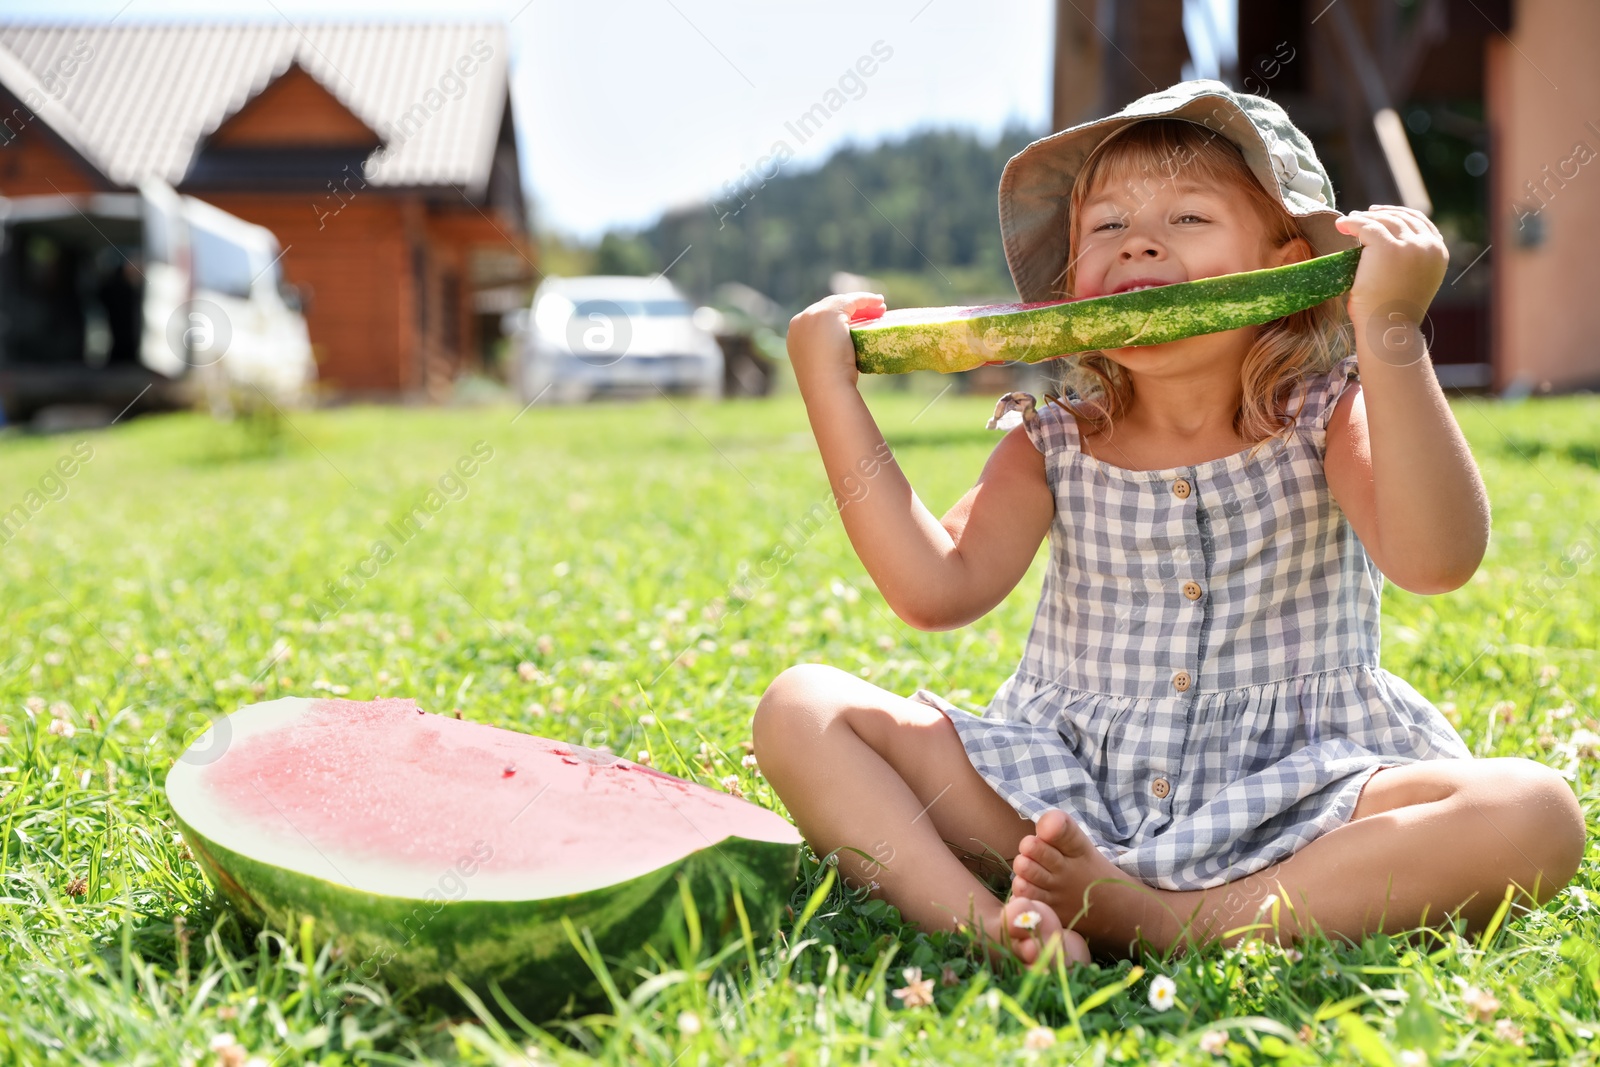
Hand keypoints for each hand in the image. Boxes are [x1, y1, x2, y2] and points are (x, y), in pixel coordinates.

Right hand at [787, 292, 883, 393]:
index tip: (858, 323)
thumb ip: (827, 355)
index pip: (819, 318)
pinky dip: (866, 299)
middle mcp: (801, 321)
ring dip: (862, 303)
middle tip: (873, 315)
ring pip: (841, 302)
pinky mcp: (829, 312)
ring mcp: (813, 314)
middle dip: (852, 310)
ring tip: (880, 309)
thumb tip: (840, 357)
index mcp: (796, 335)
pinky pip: (852, 300)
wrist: (826, 388)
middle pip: (830, 307)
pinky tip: (879, 302)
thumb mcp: (824, 366)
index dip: (840, 319)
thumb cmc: (829, 385)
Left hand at [1334, 205, 1448, 335]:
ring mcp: (1409, 245)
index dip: (1400, 214)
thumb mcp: (1412, 281)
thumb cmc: (1393, 313)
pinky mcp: (1386, 247)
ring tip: (1349, 221)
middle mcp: (1428, 246)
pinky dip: (1352, 223)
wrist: (1388, 328)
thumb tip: (1391, 247)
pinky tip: (1341, 225)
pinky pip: (1366, 226)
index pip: (1421, 223)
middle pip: (1402, 218)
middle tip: (1363, 214)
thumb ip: (1410, 262)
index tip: (1381, 213)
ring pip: (1384, 221)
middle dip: (1381, 214)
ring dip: (1365, 218)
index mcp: (1438, 253)